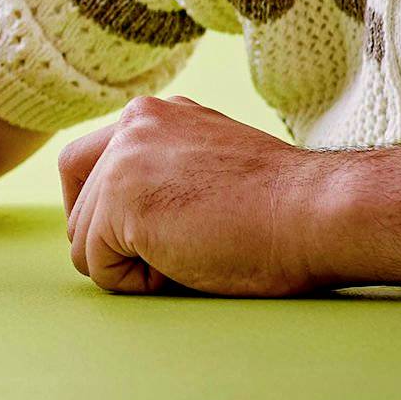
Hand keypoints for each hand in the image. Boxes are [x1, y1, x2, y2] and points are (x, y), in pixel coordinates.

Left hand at [58, 96, 320, 295]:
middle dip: (117, 243)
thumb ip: (162, 168)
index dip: (102, 211)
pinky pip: (98, 268)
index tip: (145, 233)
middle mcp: (129, 127)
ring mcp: (121, 164)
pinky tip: (184, 267)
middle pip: (79, 207)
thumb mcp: (208, 163)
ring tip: (192, 254)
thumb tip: (119, 210)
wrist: (321, 213)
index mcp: (151, 115)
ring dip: (133, 265)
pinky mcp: (121, 206)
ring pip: (85, 243)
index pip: (84, 164)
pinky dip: (136, 284)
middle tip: (180, 250)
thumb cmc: (283, 206)